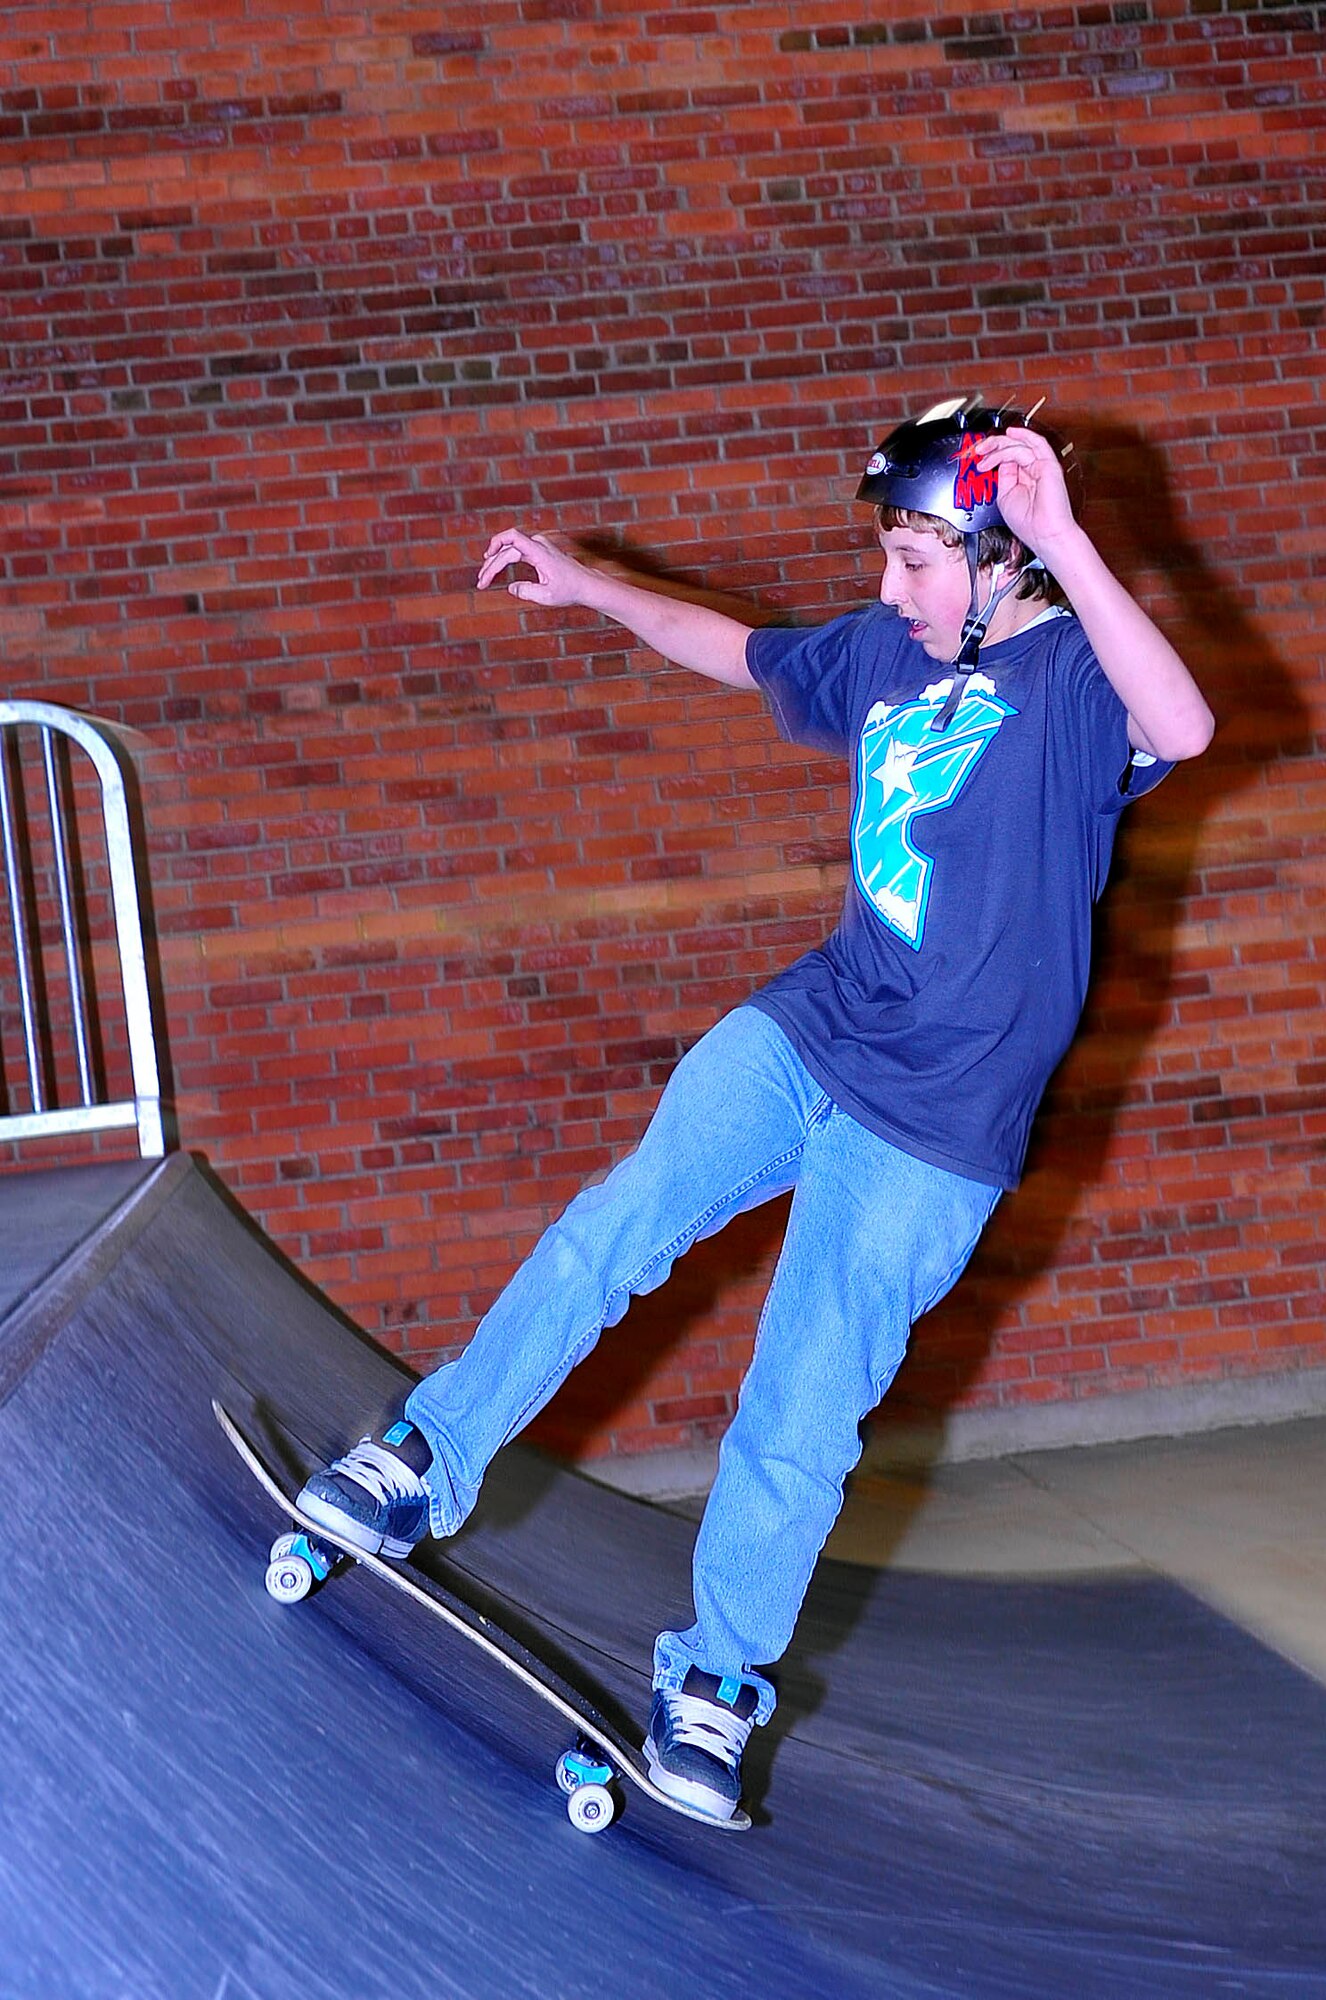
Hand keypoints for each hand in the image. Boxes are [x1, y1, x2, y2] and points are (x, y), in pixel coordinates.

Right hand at [475, 527, 591, 607]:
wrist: (585, 584)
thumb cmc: (569, 590)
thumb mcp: (547, 596)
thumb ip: (527, 591)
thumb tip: (511, 587)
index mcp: (540, 552)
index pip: (512, 538)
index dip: (495, 545)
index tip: (485, 560)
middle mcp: (538, 544)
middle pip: (507, 549)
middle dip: (491, 565)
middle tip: (481, 583)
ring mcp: (538, 546)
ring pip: (509, 550)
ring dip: (495, 563)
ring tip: (484, 579)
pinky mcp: (538, 551)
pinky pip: (516, 552)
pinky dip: (504, 560)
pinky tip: (494, 568)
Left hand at [975, 426, 1077, 557]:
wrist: (1044, 534)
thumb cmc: (1028, 523)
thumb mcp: (1004, 496)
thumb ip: (1003, 476)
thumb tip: (998, 460)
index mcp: (1024, 478)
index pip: (1008, 456)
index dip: (992, 452)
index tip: (978, 456)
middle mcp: (1033, 470)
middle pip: (1014, 446)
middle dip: (993, 444)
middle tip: (979, 449)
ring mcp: (1041, 466)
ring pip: (1021, 444)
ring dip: (1000, 444)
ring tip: (985, 452)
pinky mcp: (1049, 464)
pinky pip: (1035, 444)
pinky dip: (1020, 438)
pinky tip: (1010, 433)